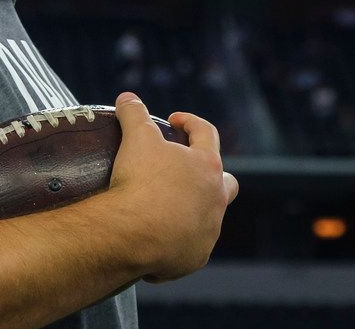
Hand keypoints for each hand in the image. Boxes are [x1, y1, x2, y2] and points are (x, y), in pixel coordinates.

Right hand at [108, 92, 237, 281]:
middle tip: (181, 170)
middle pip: (226, 182)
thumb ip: (134, 114)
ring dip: (192, 209)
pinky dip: (176, 239)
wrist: (134, 233)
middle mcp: (216, 199)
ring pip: (209, 216)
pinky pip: (189, 245)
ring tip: (163, 205)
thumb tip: (128, 98)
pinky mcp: (195, 256)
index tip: (173, 121)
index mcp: (207, 166)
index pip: (206, 133)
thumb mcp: (136, 138)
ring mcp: (209, 230)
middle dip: (209, 174)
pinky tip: (155, 236)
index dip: (189, 122)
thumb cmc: (142, 182)